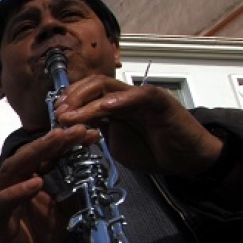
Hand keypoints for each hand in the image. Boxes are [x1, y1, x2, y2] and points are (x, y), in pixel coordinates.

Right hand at [0, 125, 93, 242]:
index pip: (46, 154)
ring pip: (14, 168)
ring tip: (56, 141)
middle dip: (54, 140)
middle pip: (30, 154)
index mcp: (27, 178)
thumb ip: (71, 194)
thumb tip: (90, 175)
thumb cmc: (35, 238)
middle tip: (76, 129)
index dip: (66, 142)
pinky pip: (2, 200)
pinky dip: (18, 191)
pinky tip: (36, 182)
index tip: (90, 133)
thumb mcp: (62, 213)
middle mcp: (11, 182)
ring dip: (35, 153)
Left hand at [51, 75, 223, 175]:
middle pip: (94, 84)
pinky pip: (138, 95)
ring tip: (71, 114)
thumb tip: (72, 133)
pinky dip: (120, 100)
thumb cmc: (154, 149)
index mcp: (115, 105)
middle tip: (58, 114)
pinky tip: (105, 108)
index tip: (55, 116)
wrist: (187, 158)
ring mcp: (141, 96)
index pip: (87, 93)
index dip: (69, 101)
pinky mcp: (159, 101)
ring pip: (109, 88)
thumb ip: (97, 134)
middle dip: (72, 97)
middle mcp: (126, 97)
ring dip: (87, 100)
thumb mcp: (116, 144)